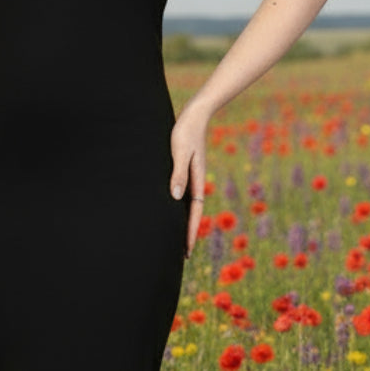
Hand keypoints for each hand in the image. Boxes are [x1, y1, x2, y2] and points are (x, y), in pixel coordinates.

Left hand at [170, 104, 209, 256]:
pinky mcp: (185, 171)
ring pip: (187, 206)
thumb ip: (178, 174)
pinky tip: (172, 213)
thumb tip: (175, 197)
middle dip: (188, 234)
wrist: (194, 115)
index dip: (190, 232)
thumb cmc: (184, 132)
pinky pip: (183, 196)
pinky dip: (179, 208)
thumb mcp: (180, 152)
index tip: (186, 250)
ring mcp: (191, 178)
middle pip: (192, 214)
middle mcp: (196, 182)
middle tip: (182, 255)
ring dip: (183, 223)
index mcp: (197, 181)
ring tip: (177, 239)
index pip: (194, 213)